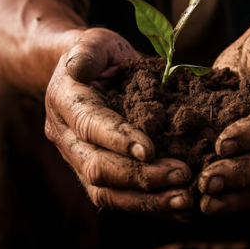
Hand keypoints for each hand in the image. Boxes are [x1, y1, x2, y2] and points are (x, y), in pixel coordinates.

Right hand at [45, 28, 192, 215]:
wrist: (87, 74)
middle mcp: (65, 136)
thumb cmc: (98, 55)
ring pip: (104, 191)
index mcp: (64, 101)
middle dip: (139, 174)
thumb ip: (87, 53)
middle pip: (96, 166)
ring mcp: (77, 158)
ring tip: (185, 199)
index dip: (117, 138)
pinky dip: (148, 204)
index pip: (89, 124)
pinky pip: (117, 197)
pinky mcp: (94, 172)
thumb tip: (78, 67)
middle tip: (182, 174)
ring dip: (145, 199)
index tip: (151, 149)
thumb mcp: (95, 42)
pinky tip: (179, 206)